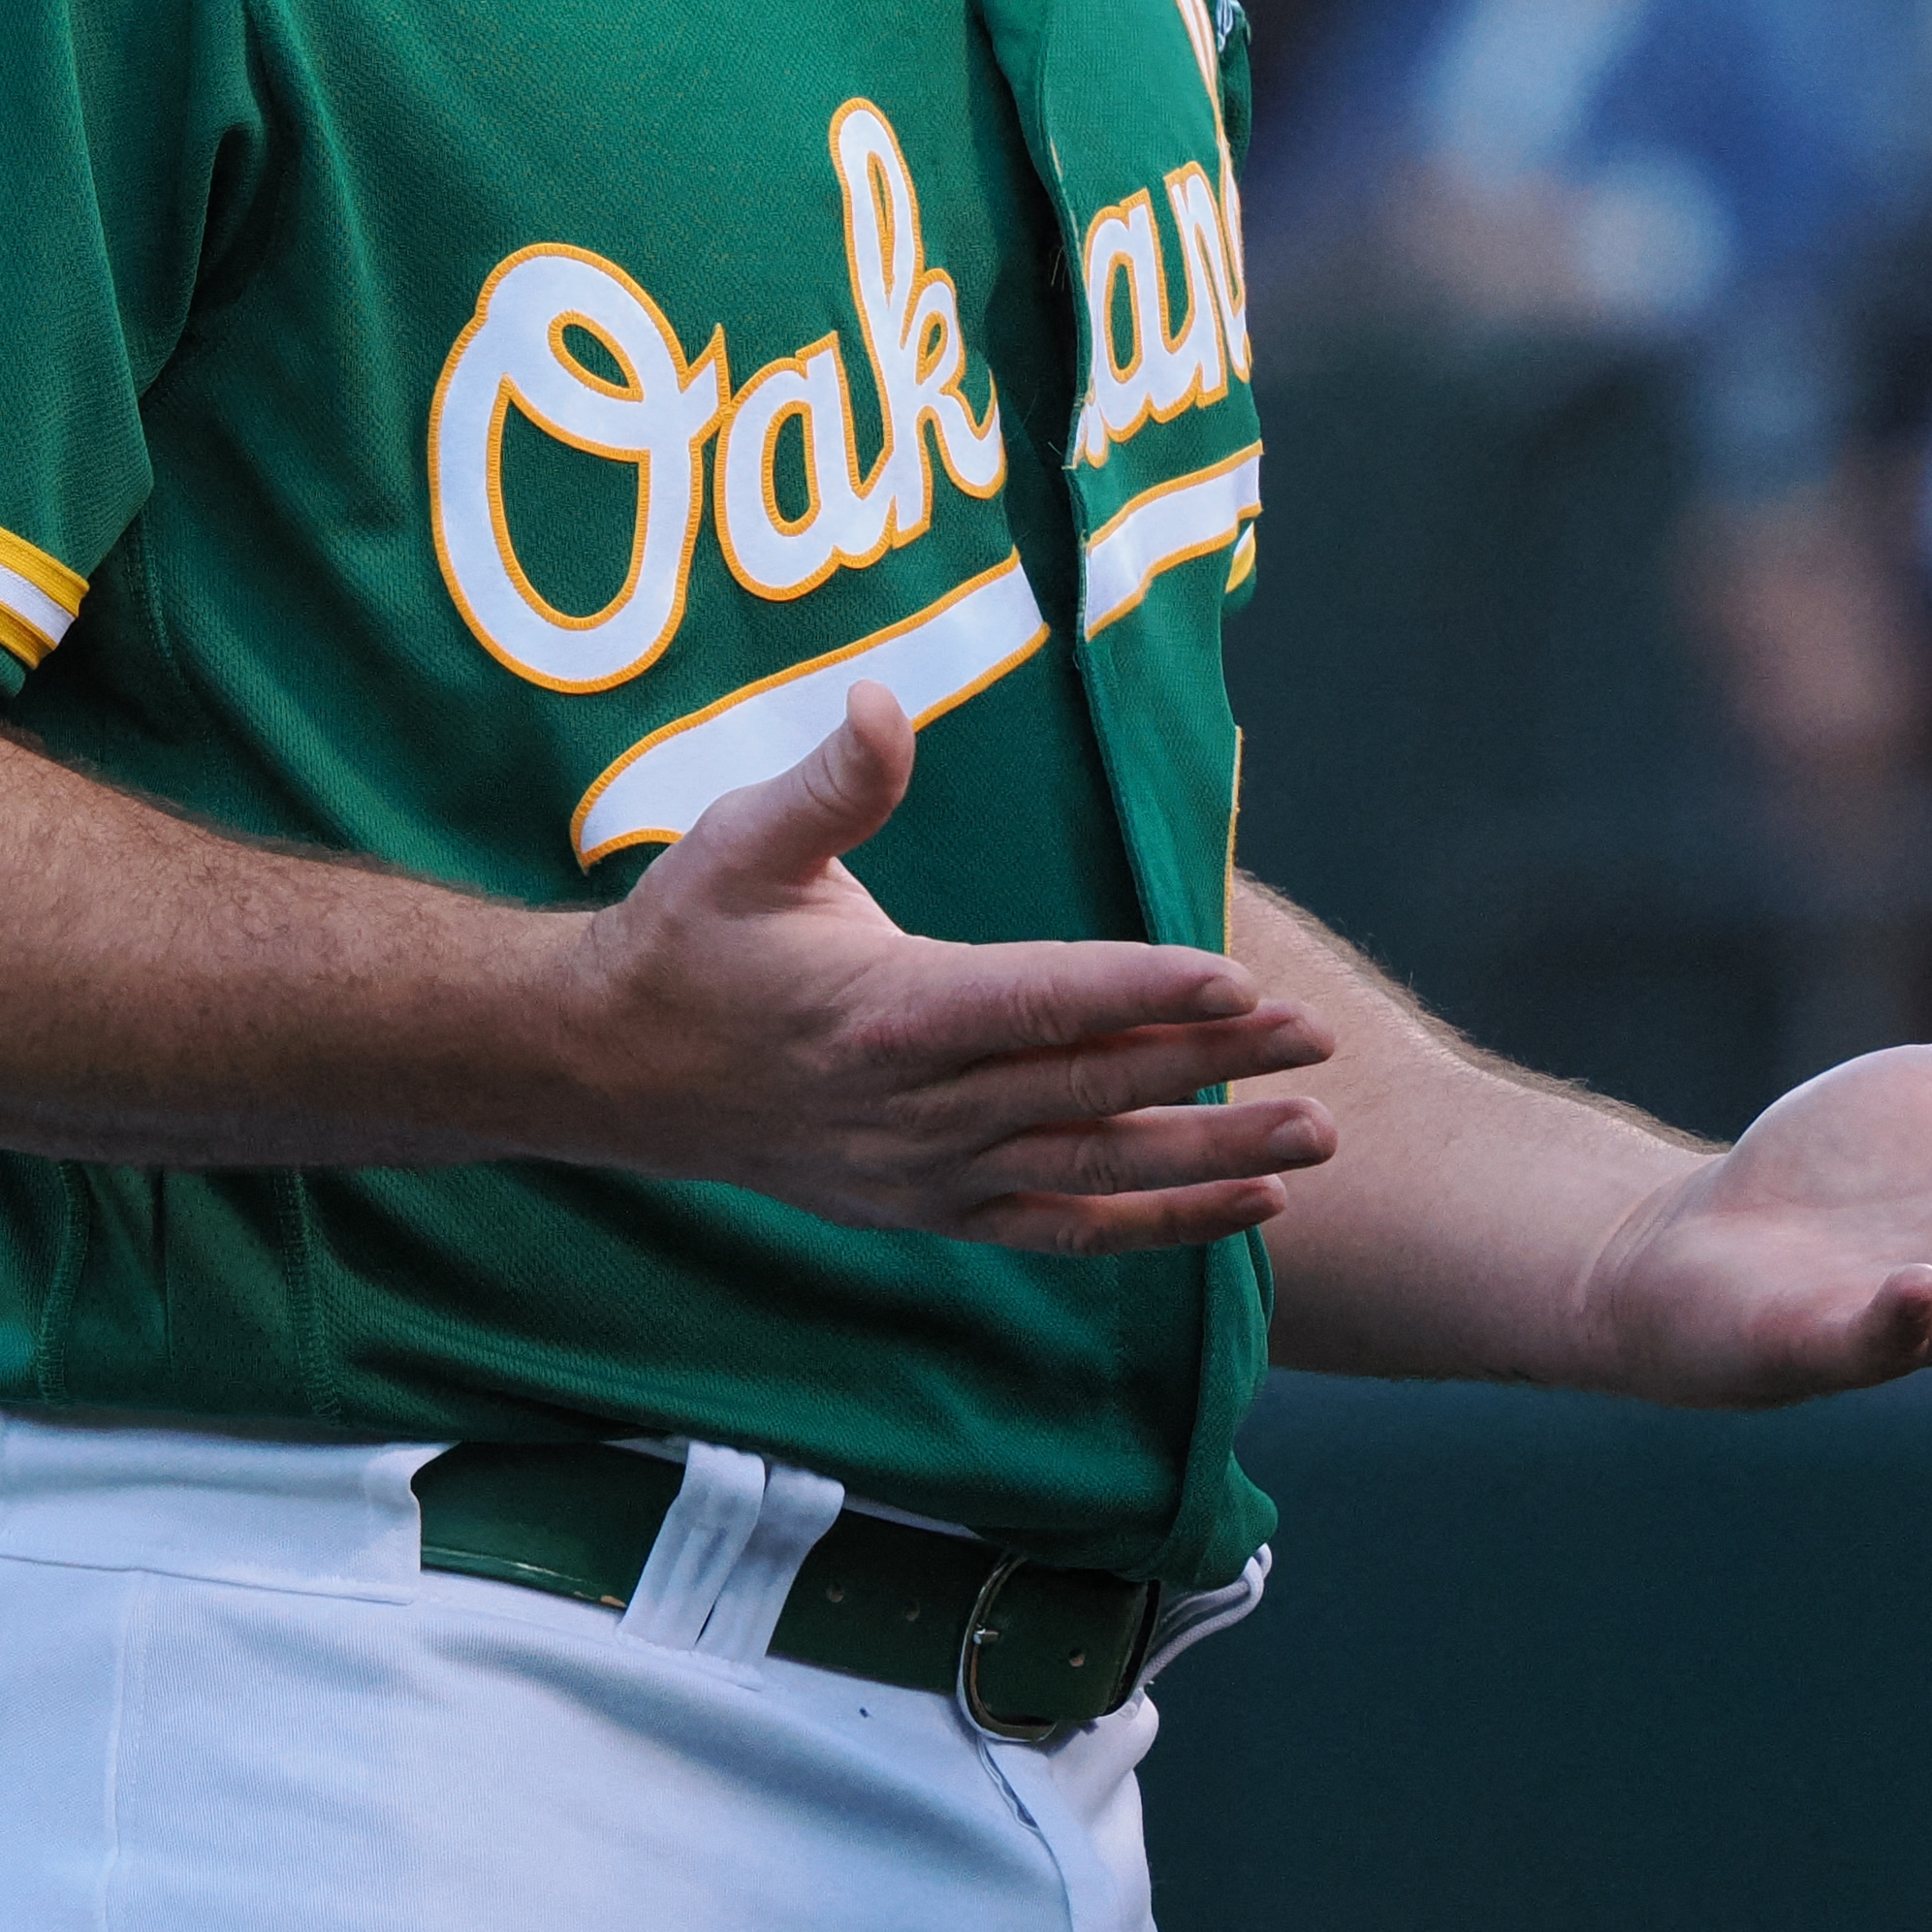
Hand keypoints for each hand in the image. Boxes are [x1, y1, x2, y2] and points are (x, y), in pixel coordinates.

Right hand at [557, 684, 1337, 1256]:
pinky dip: (1159, 1227)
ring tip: (1316, 1136)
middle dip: (1215, 1064)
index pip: (1039, 1000)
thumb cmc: (687, 940)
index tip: (1236, 978)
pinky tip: (1250, 1209)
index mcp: (884, 1013)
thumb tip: (882, 703)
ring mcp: (931, 1174)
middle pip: (1091, 1086)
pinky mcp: (935, 1211)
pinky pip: (1066, 1228)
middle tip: (1318, 1040)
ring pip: (1095, 1168)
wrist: (613, 1071)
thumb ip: (828, 784)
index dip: (1142, 991)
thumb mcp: (737, 842)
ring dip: (1212, 1156)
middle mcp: (918, 1110)